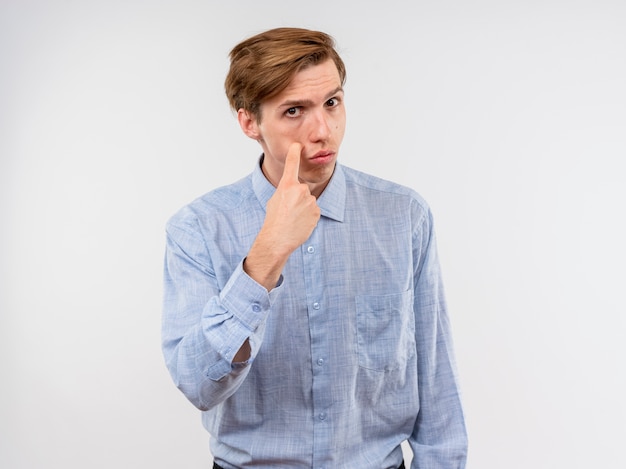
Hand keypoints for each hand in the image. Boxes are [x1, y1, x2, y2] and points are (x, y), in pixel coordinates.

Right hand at [244, 143, 320, 289]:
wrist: (278, 238)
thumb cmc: (274, 220)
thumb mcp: (275, 200)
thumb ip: (286, 191)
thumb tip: (294, 191)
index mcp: (286, 186)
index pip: (292, 165)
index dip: (295, 153)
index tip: (297, 144)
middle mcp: (300, 190)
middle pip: (302, 190)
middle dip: (298, 199)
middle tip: (288, 211)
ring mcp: (310, 201)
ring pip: (309, 202)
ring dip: (303, 209)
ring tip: (293, 219)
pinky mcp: (317, 212)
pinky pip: (314, 211)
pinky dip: (308, 217)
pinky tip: (300, 223)